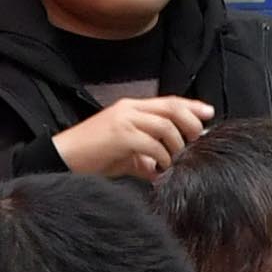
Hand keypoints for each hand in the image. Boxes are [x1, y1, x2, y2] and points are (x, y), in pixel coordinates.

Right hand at [51, 95, 215, 180]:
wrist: (62, 158)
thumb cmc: (92, 157)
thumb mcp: (124, 155)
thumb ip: (145, 157)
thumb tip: (163, 169)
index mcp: (131, 108)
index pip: (168, 101)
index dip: (191, 106)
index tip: (208, 114)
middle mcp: (129, 109)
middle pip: (172, 108)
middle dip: (190, 124)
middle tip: (196, 142)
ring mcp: (124, 120)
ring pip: (165, 126)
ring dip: (175, 147)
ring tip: (173, 162)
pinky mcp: (120, 135)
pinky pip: (151, 143)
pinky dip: (161, 158)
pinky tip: (158, 169)